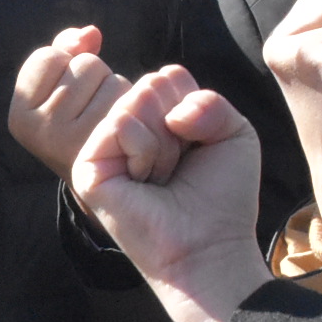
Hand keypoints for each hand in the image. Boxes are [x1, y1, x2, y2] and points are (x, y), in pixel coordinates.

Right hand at [10, 25, 128, 181]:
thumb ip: (66, 49)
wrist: (103, 179)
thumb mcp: (57, 86)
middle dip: (93, 76)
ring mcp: (77, 140)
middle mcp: (41, 131)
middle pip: (84, 64)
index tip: (66, 93)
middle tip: (91, 108)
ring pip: (110, 77)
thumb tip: (92, 33)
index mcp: (19, 116)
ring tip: (106, 116)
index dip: (65, 64)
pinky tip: (123, 123)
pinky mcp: (110, 143)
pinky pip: (128, 95)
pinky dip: (131, 101)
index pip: (49, 56)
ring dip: (114, 87)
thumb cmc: (77, 124)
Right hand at [69, 66, 270, 321]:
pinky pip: (120, 124)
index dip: (195, 109)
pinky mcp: (87, 166)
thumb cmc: (221, 197)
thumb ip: (211, 100)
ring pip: (137, 100)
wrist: (210, 246)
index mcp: (152, 118)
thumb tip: (171, 110)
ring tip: (163, 178)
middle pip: (153, 82)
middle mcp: (124, 128)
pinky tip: (145, 182)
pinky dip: (146, 151)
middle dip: (178, 125)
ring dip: (165, 144)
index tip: (196, 149)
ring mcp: (102, 146)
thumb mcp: (234, 133)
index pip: (170, 75)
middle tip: (178, 168)